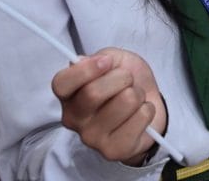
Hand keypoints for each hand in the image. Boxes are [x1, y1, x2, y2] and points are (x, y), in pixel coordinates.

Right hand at [51, 49, 164, 164]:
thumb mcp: (114, 60)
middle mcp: (74, 119)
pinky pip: (140, 118)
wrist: (147, 103)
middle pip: (93, 93)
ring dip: (138, 93)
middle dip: (122, 78)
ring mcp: (92, 138)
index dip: (86, 70)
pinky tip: (140, 114)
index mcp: (68, 95)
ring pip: (124, 102)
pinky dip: (147, 109)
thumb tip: (83, 61)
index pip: (61, 83)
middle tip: (128, 80)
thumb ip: (101, 57)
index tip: (107, 61)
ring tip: (135, 98)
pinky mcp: (113, 151)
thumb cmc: (125, 82)